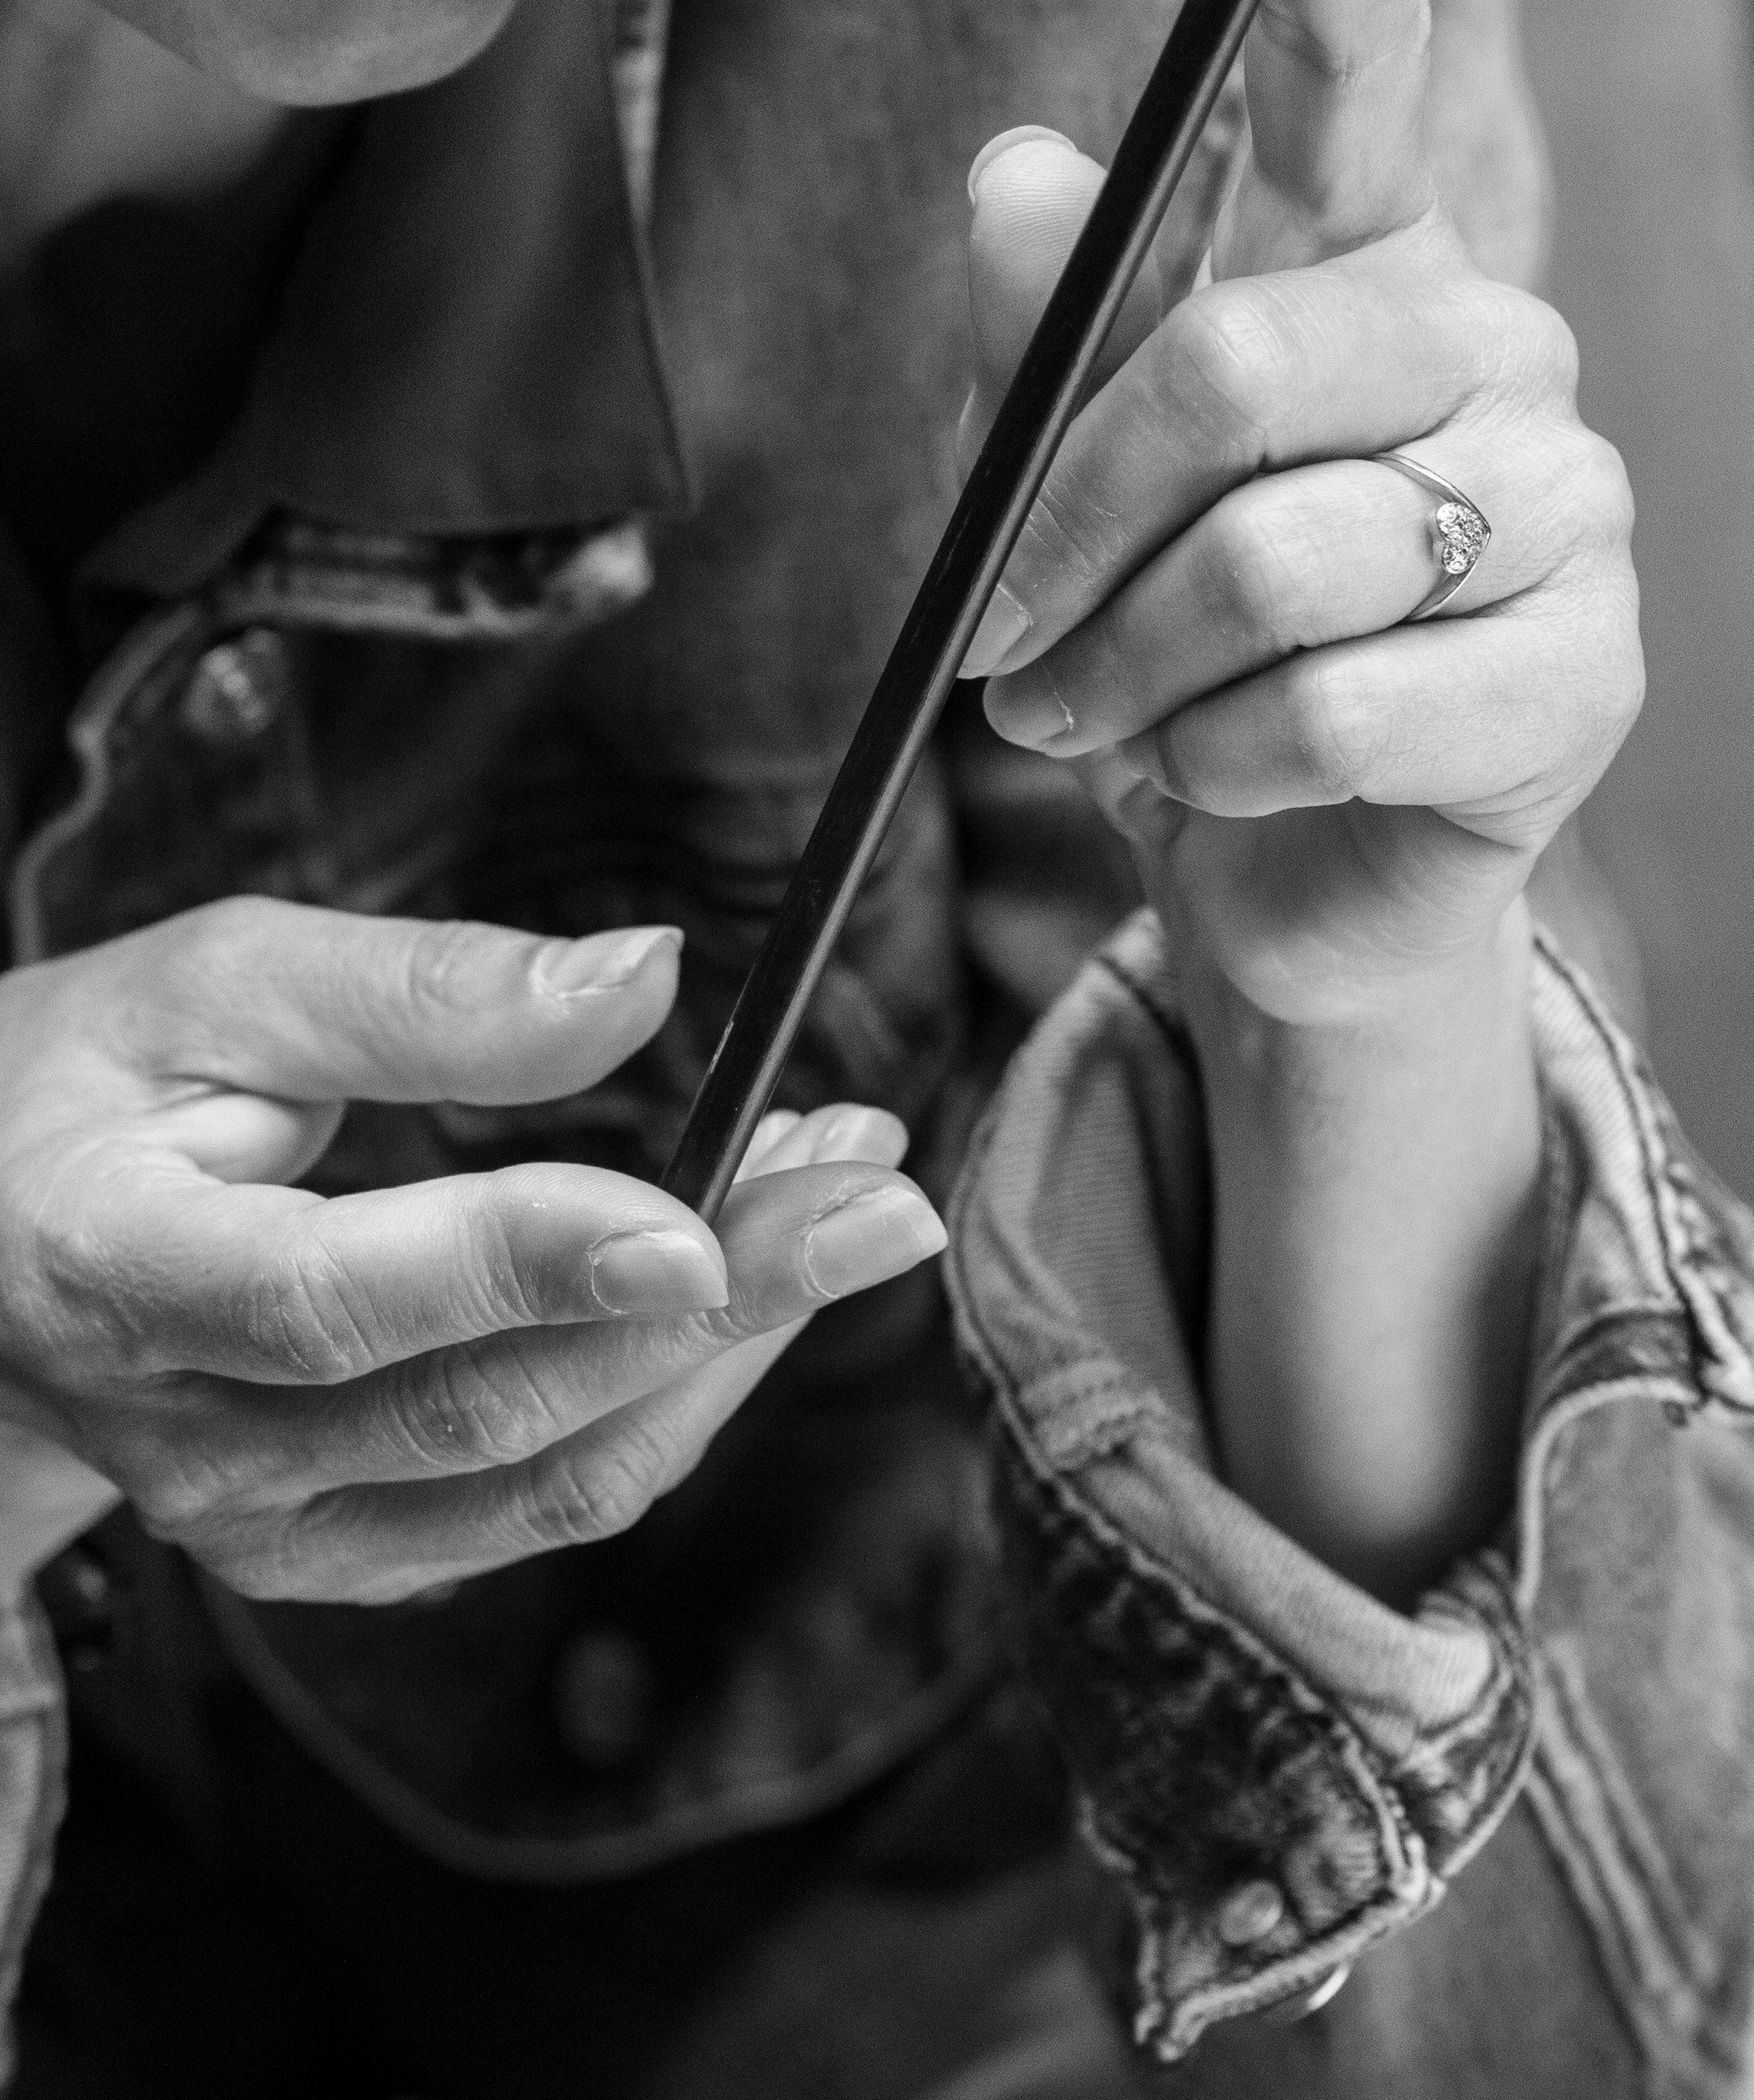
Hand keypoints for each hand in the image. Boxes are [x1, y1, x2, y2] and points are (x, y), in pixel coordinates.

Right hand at [0, 899, 940, 1603]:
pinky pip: (546, 1502)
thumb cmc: (100, 1082)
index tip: (700, 1220)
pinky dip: (674, 1393)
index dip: (524, 1265)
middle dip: (714, 1297)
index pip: (335, 1301)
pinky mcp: (341, 1557)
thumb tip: (642, 976)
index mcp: (122, 1272)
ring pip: (548, 1482)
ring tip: (849, 1195)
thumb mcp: (219, 982)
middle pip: (484, 1409)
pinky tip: (752, 1274)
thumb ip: (420, 991)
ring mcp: (265, 1531)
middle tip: (874, 1180)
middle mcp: (192, 1443)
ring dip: (732, 1348)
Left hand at [960, 0, 1642, 1023]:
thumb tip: (1016, 167)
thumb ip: (1039, 340)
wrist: (1271, 875)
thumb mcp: (1053, 493)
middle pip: (1237, 361)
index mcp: (1361, 269)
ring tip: (1098, 723)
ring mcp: (1562, 503)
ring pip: (1278, 555)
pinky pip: (1340, 702)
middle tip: (998, 643)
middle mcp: (1489, 345)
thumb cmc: (1161, 655)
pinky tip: (1217, 779)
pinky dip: (1219, 766)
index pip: (1359, 78)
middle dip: (1070, 527)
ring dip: (1128, 670)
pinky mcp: (1586, 667)